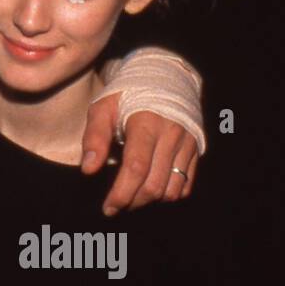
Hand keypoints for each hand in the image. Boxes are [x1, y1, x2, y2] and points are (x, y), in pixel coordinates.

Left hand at [81, 95, 198, 215]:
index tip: (108, 207)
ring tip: (132, 197)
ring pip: (172, 189)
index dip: (121, 193)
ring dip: (150, 201)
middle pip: (154, 184)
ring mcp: (187, 143)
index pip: (136, 168)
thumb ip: (94, 137)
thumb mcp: (103, 108)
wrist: (165, 78)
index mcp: (146, 123)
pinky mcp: (196, 149)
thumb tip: (88, 170)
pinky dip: (169, 194)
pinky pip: (186, 184)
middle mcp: (171, 135)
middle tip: (115, 205)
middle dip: (133, 201)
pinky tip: (151, 188)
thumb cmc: (126, 95)